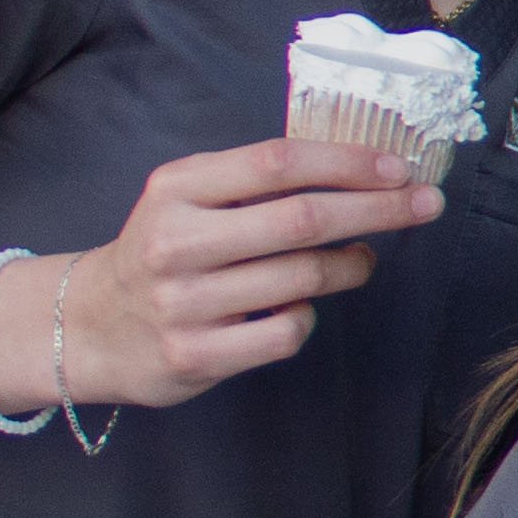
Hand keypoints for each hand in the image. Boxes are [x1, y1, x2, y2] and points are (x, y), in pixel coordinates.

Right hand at [43, 140, 440, 407]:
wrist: (90, 325)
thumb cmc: (165, 251)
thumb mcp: (190, 199)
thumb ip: (256, 183)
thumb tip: (360, 168)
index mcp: (177, 189)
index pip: (279, 163)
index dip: (349, 163)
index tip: (401, 168)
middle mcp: (175, 241)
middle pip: (303, 219)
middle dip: (379, 209)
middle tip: (427, 204)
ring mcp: (184, 302)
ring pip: (303, 277)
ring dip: (353, 265)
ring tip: (363, 259)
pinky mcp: (194, 354)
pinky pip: (285, 332)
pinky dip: (307, 316)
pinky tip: (297, 307)